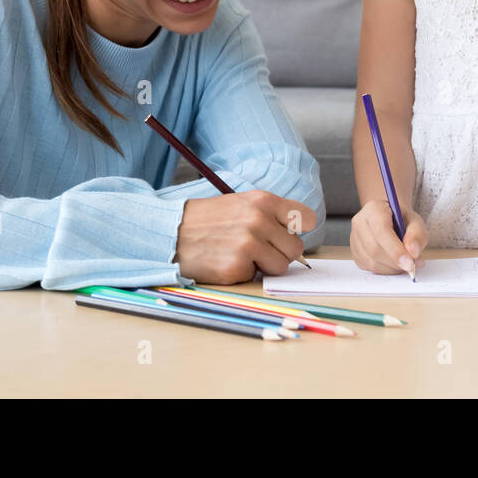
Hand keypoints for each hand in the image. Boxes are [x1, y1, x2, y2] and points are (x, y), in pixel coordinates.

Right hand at [173, 189, 315, 283]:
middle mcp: (258, 220)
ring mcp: (248, 244)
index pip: (306, 218)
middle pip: (295, 248)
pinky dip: (243, 273)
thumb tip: (296, 237)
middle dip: (279, 253)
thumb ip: (270, 216)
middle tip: (257, 249)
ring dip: (263, 266)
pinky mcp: (236, 267)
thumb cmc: (207, 220)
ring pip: (280, 267)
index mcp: (263, 201)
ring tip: (240, 254)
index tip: (286, 235)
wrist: (170, 233)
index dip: (298, 230)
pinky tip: (225, 261)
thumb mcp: (241, 204)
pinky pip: (256, 277)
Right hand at [350, 199, 427, 273]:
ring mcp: (354, 239)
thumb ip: (417, 235)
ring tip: (405, 262)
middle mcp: (359, 222)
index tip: (409, 263)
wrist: (389, 218)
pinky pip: (370, 268)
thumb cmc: (401, 219)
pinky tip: (394, 262)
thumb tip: (413, 253)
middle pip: (374, 249)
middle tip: (412, 265)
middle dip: (395, 261)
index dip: (395, 249)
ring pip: (371, 262)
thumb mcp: (415, 221)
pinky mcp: (355, 253)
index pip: (381, 231)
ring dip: (392, 268)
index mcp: (374, 209)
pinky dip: (386, 270)